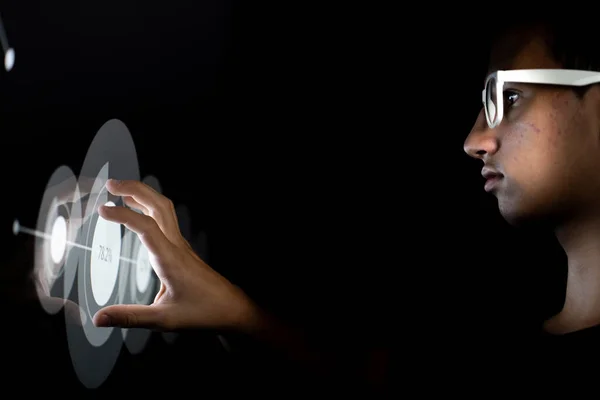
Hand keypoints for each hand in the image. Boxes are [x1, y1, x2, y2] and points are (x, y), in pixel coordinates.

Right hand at [92, 179, 256, 330]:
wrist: (231, 308)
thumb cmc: (203, 312)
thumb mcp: (164, 320)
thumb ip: (130, 317)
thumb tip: (99, 318)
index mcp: (171, 259)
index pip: (146, 227)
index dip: (123, 215)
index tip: (102, 209)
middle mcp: (177, 246)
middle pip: (159, 205)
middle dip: (136, 189)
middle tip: (111, 184)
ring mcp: (181, 245)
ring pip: (165, 209)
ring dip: (144, 195)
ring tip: (121, 191)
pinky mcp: (183, 249)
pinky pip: (166, 219)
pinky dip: (150, 207)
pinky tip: (140, 212)